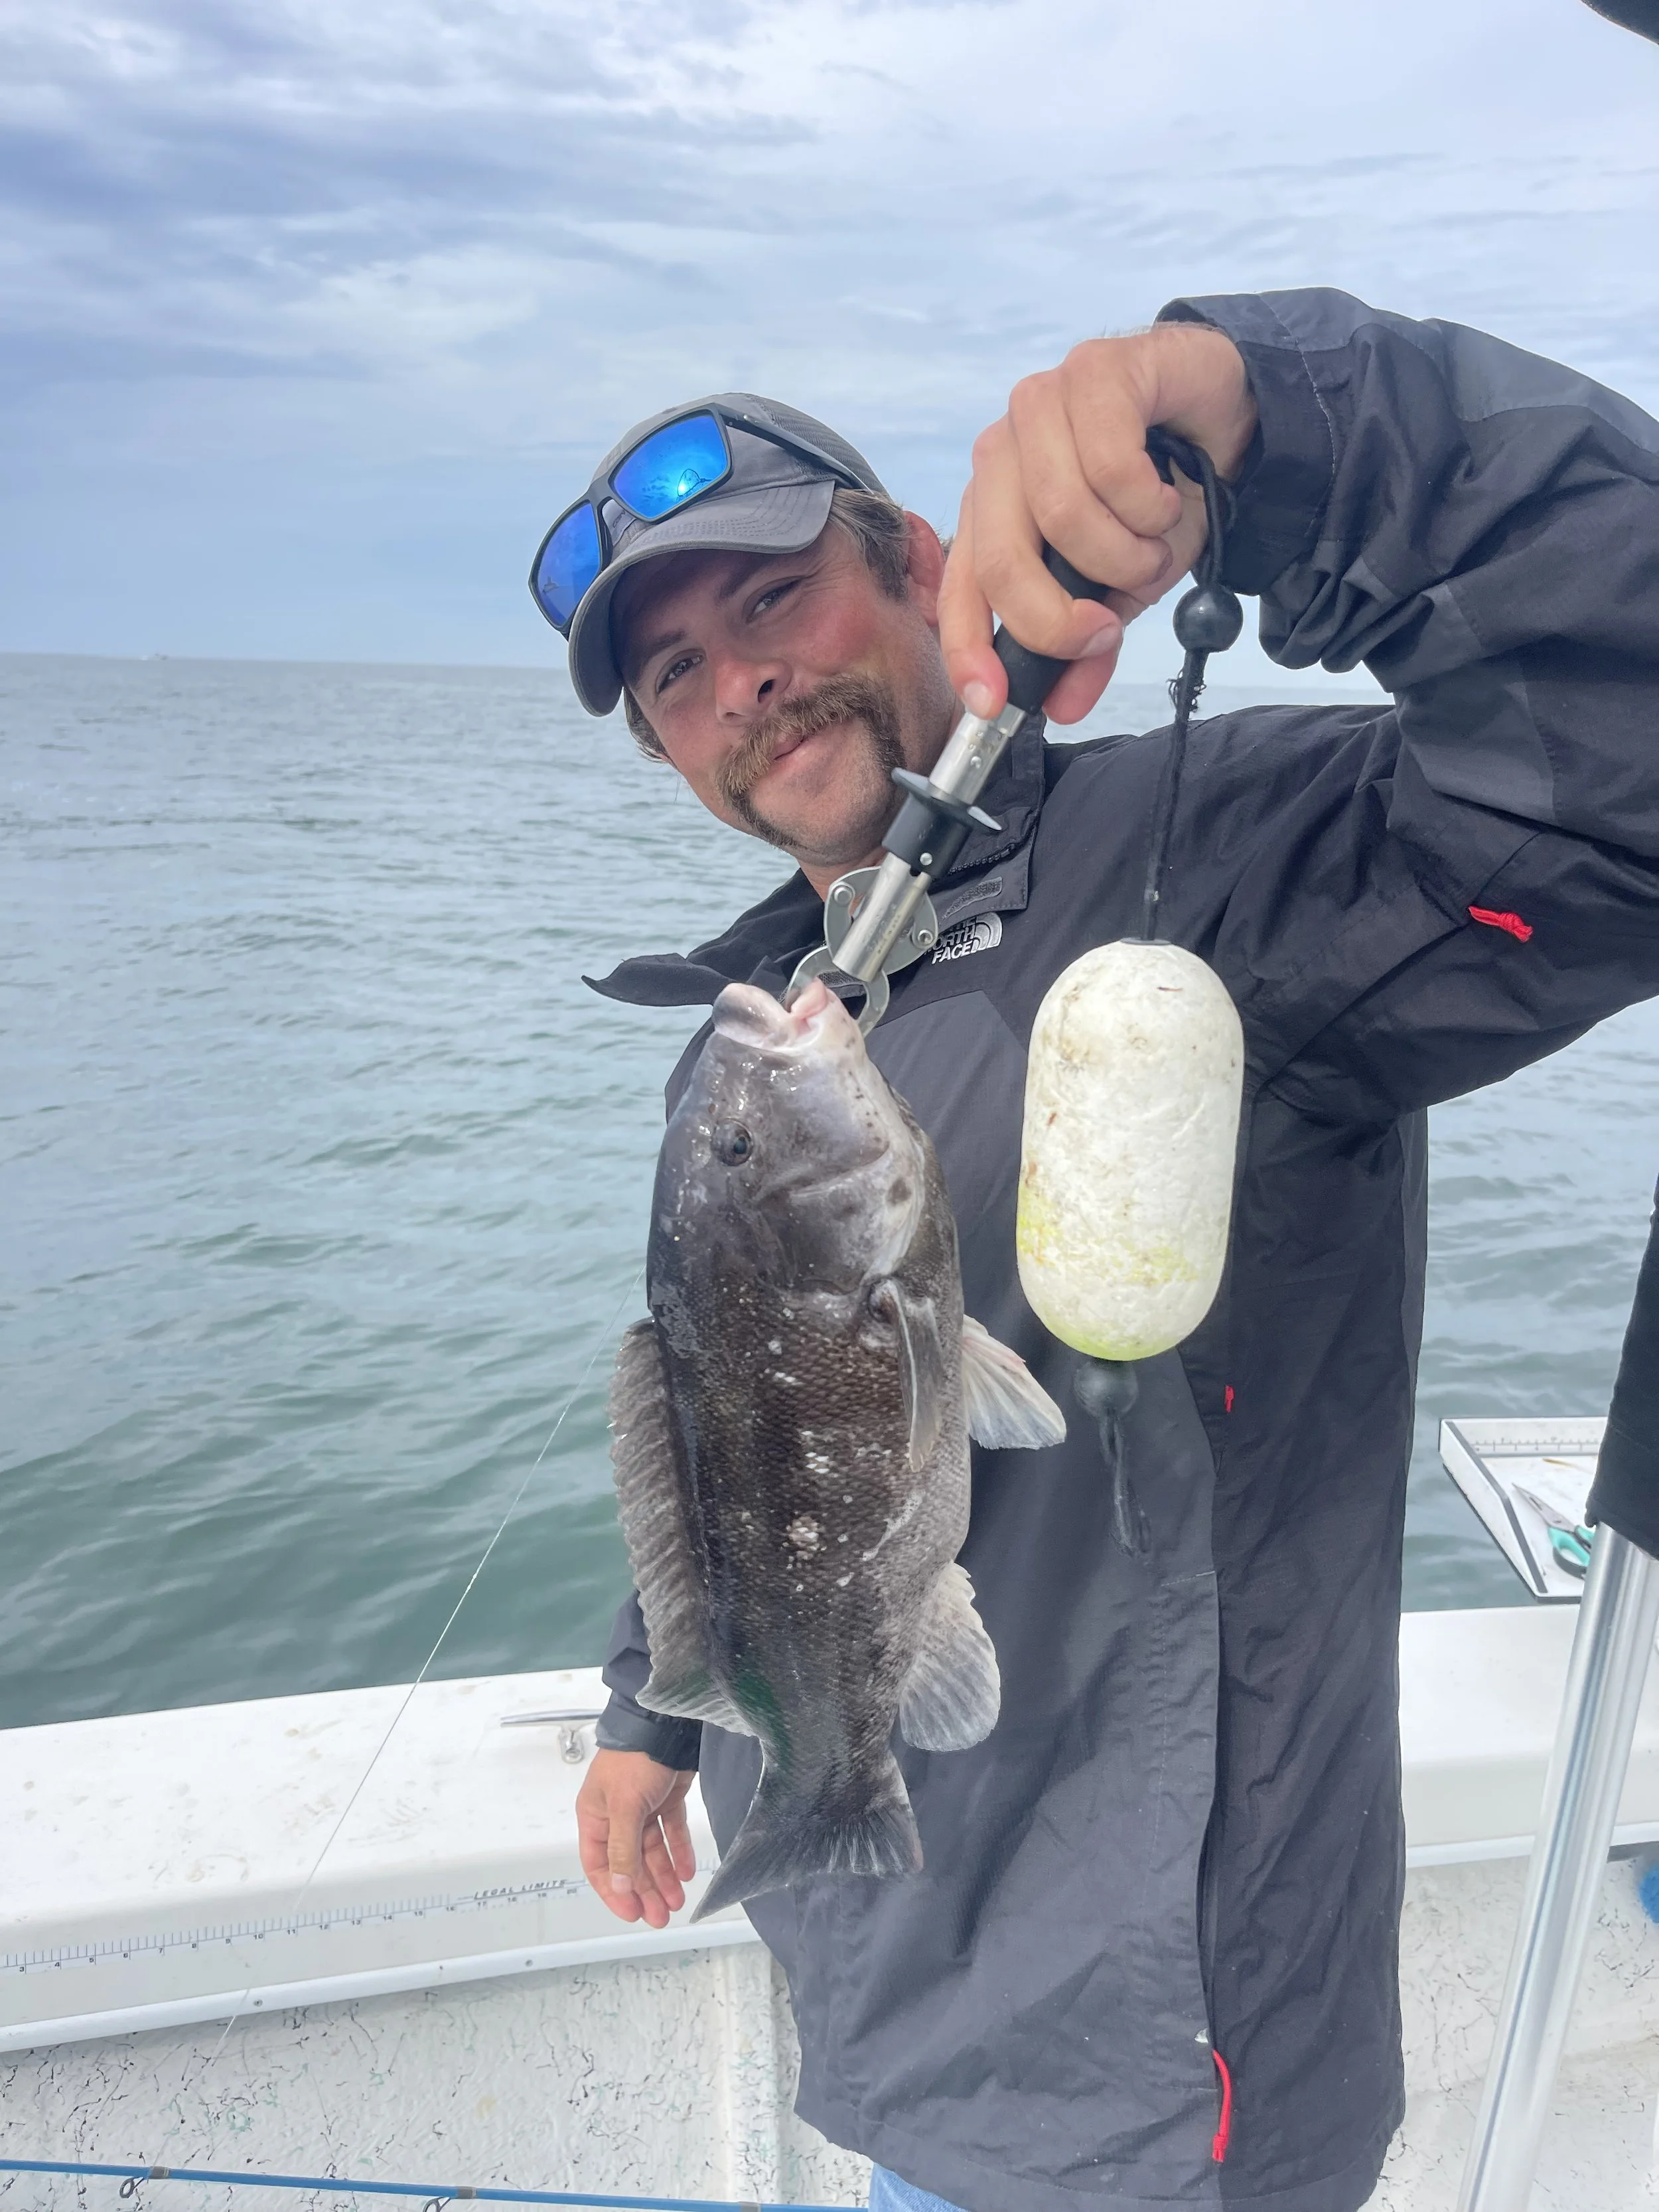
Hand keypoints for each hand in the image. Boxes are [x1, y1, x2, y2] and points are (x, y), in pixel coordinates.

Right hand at [576, 1749, 696, 1927]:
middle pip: (629, 1863)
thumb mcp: (624, 1806)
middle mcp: (617, 1814)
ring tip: (677, 1901)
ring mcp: (643, 1807)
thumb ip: (622, 1849)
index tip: (631, 1913)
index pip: (599, 1864)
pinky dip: (678, 1851)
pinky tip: (686, 1871)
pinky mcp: (666, 1798)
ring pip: (651, 1851)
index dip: (614, 1891)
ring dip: (663, 1876)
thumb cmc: (635, 1758)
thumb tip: (620, 1886)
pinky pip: (671, 1831)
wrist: (666, 1723)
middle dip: (644, 1890)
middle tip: (660, 1916)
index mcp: (595, 1815)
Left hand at [939, 323, 1257, 725]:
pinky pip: (1112, 465)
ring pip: (1063, 515)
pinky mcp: (1092, 370)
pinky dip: (1152, 504)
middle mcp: (1001, 455)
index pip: (960, 587)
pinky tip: (1167, 494)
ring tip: (1153, 542)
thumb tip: (1063, 707)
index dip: (967, 649)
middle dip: (1058, 618)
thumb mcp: (1122, 588)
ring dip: (1127, 554)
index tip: (992, 703)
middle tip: (1105, 632)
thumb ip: (1088, 648)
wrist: (1221, 415)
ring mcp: (1039, 406)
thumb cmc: (1159, 496)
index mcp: (993, 509)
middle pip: (1004, 560)